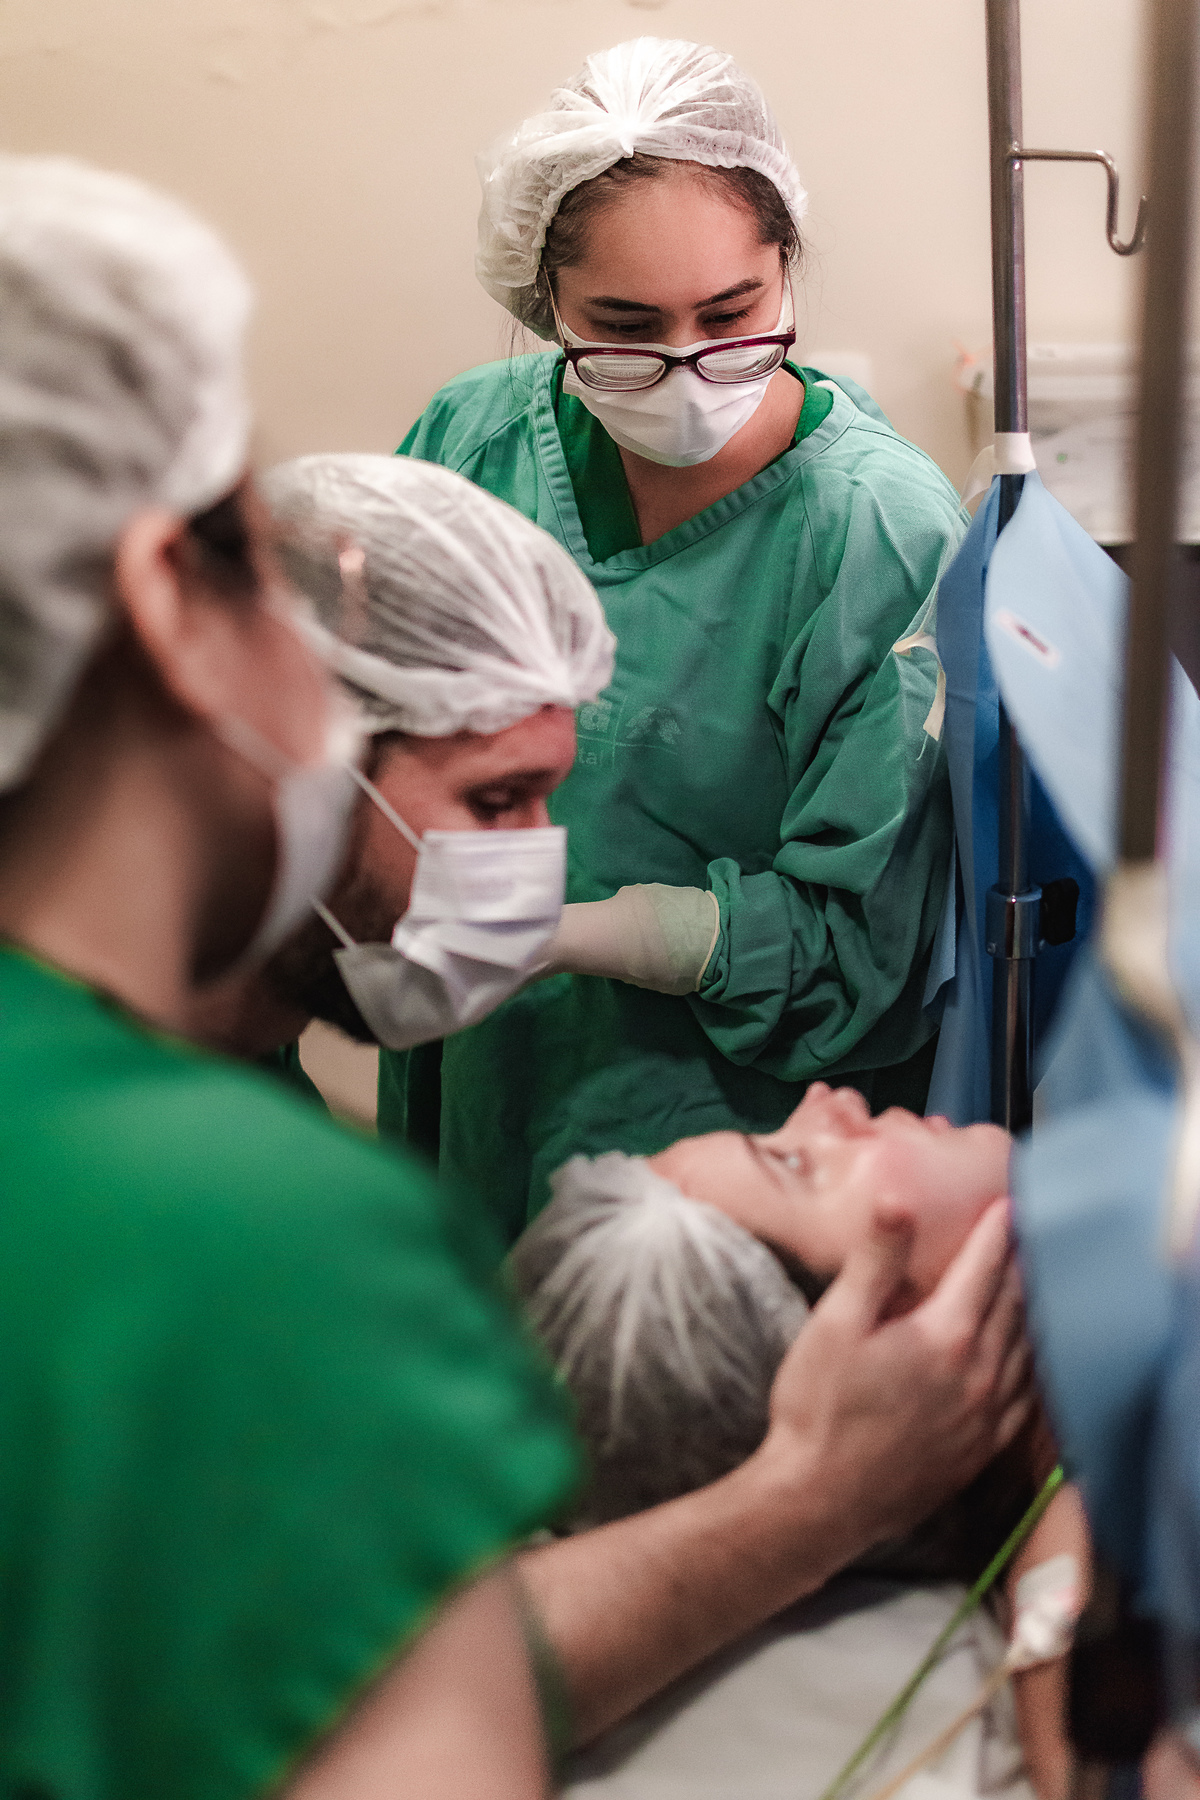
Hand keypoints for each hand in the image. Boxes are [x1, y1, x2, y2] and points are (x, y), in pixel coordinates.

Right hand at [762, 1198, 1032, 1559]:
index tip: (1009, 1203)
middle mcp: (981, 1374)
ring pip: (1028, 1349)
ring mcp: (987, 1417)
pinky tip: (1032, 1359)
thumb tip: (899, 1201)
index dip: (997, 1232)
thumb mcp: (836, 1323)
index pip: (984, 1269)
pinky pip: (1028, 1398)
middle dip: (1021, 1263)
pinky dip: (1036, 1364)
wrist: (820, 1502)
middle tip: (1029, 1233)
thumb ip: (875, 1261)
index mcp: (946, 1335)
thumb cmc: (819, 1409)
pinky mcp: (983, 1450)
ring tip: (1035, 1283)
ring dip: (1033, 1310)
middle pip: (1014, 1304)